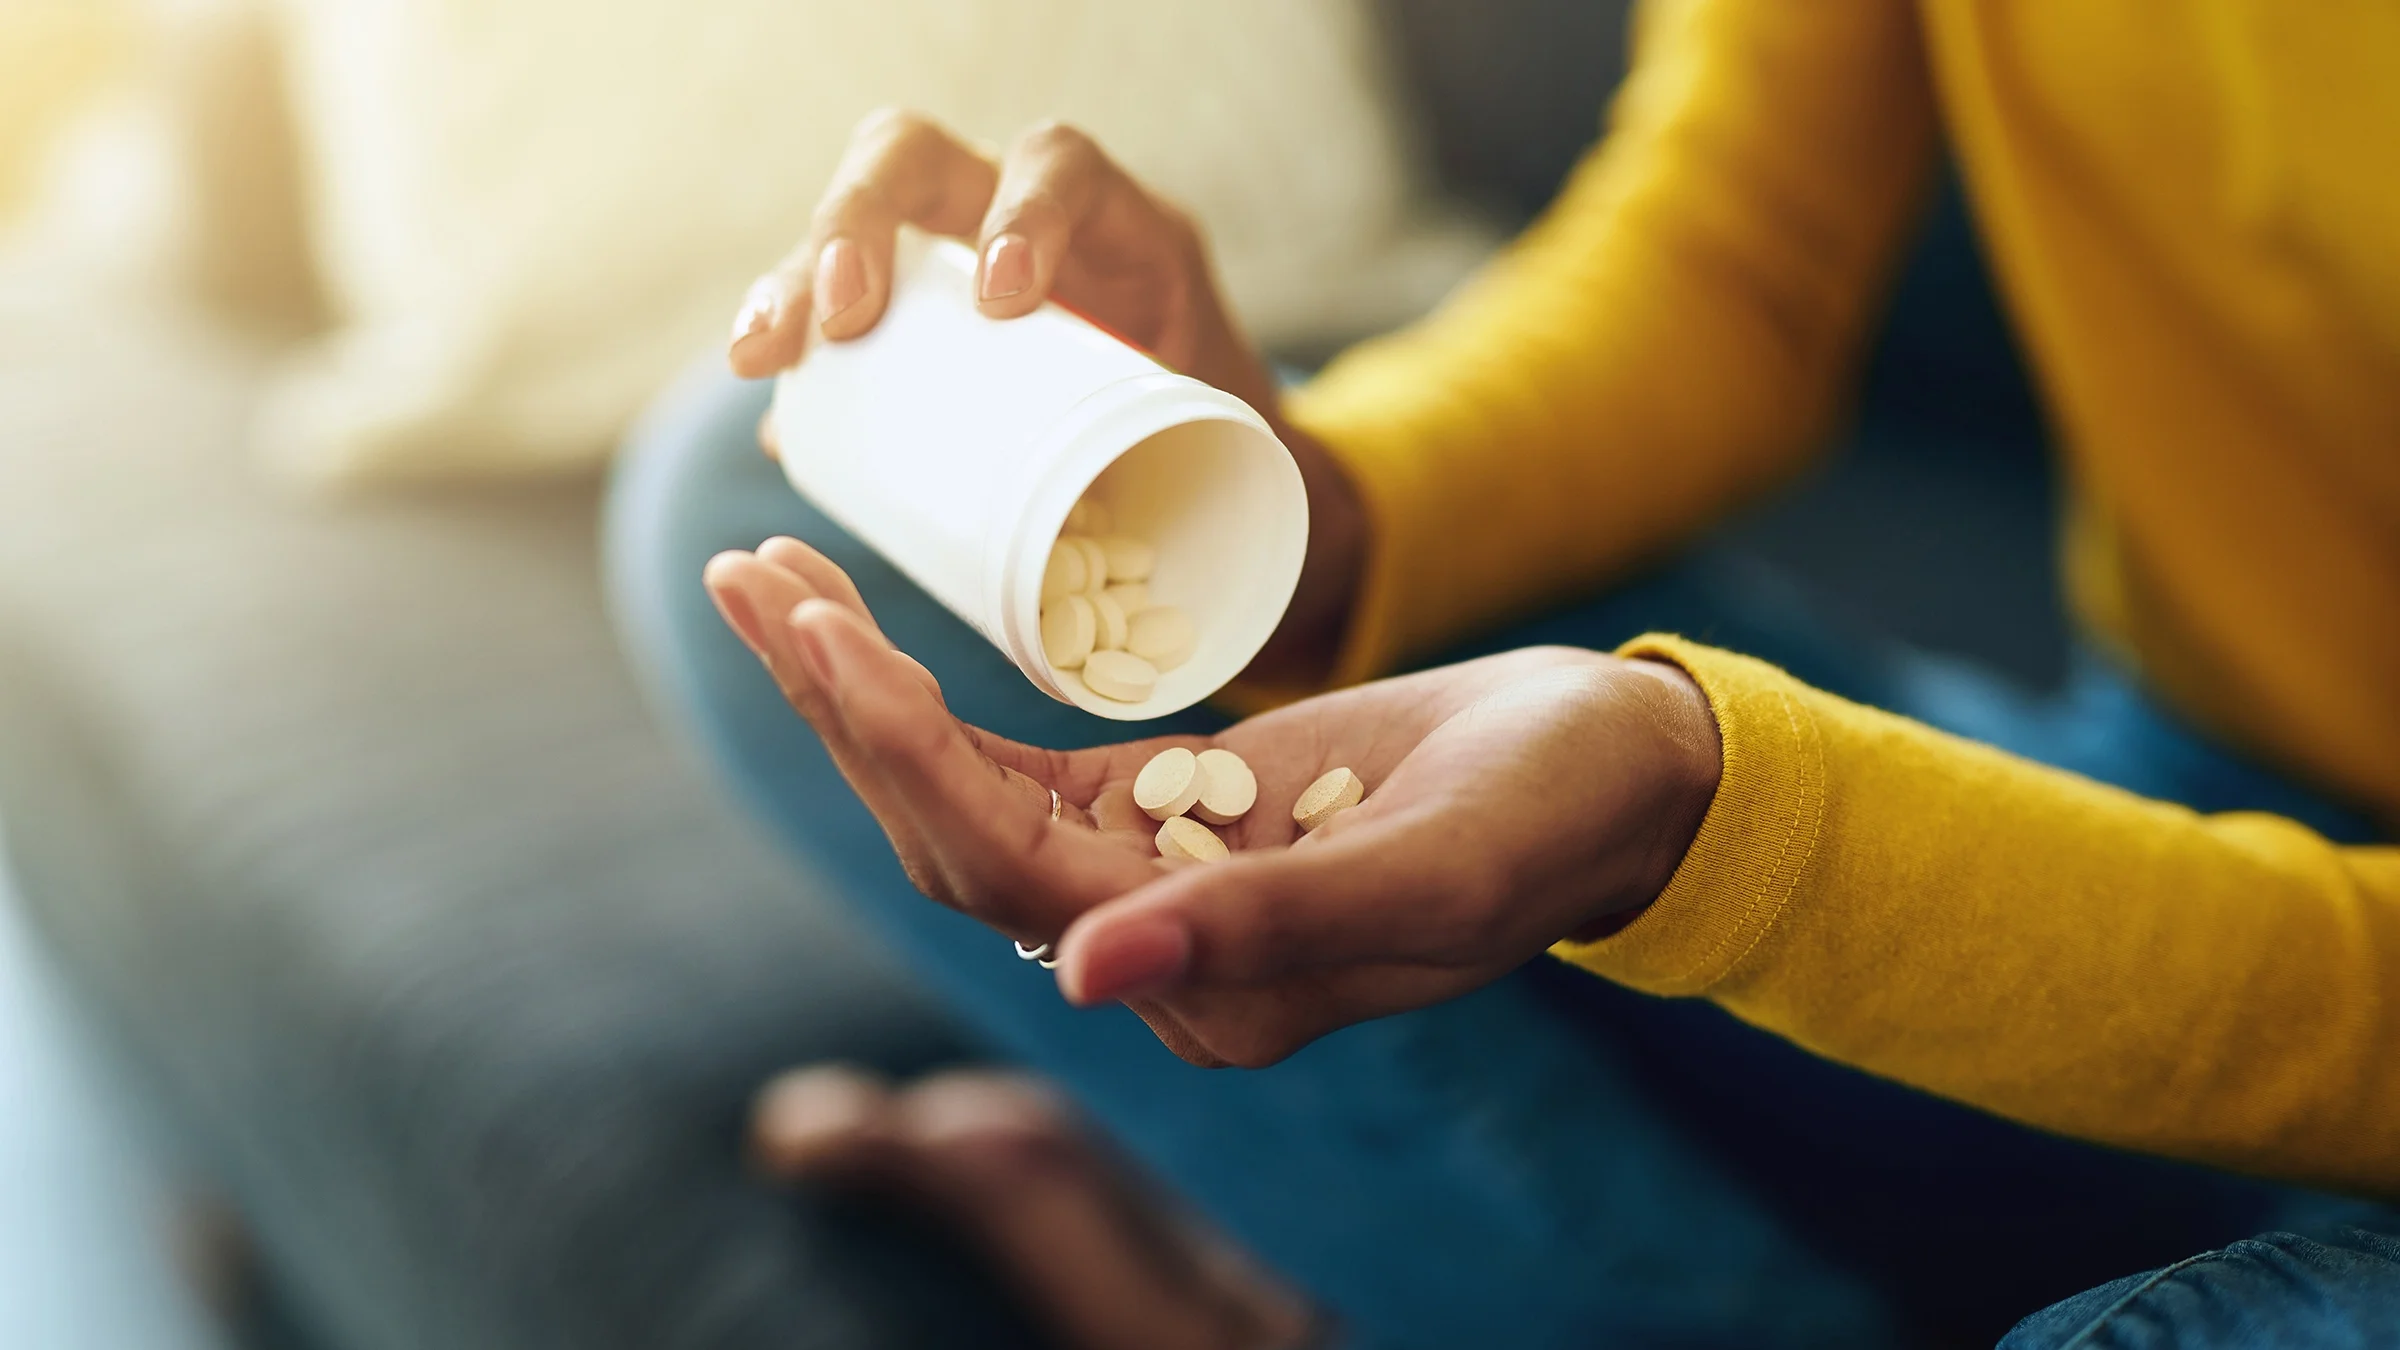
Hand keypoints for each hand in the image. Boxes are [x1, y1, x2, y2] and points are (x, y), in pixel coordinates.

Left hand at [706, 537, 1722, 1068]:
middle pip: (949, 834)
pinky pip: (1014, 763)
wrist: (1615, 777)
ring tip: (772, 578)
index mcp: (1213, 991)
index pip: (1005, 871)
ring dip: (861, 694)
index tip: (819, 628)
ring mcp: (1150, 882)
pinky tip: (865, 627)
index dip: (900, 752)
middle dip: (841, 707)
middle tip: (747, 575)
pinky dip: (933, 697)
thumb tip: (1078, 977)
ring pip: (963, 796)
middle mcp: (1156, 951)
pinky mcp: (1163, 812)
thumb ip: (1267, 927)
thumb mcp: (1433, 867)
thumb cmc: (1552, 815)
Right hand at [729, 109, 1364, 680]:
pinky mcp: (905, 311)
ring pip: (851, 223)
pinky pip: (826, 296)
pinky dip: (790, 333)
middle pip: (916, 160)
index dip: (1026, 211)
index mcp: (1119, 229)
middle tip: (837, 318)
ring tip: (764, 359)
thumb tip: (1129, 579)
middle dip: (859, 223)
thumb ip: (1206, 497)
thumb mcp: (1230, 449)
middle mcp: (1020, 214)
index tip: (1002, 301)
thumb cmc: (1228, 459)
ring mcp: (950, 253)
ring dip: (794, 279)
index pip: (1063, 166)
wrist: (1213, 468)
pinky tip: (769, 386)